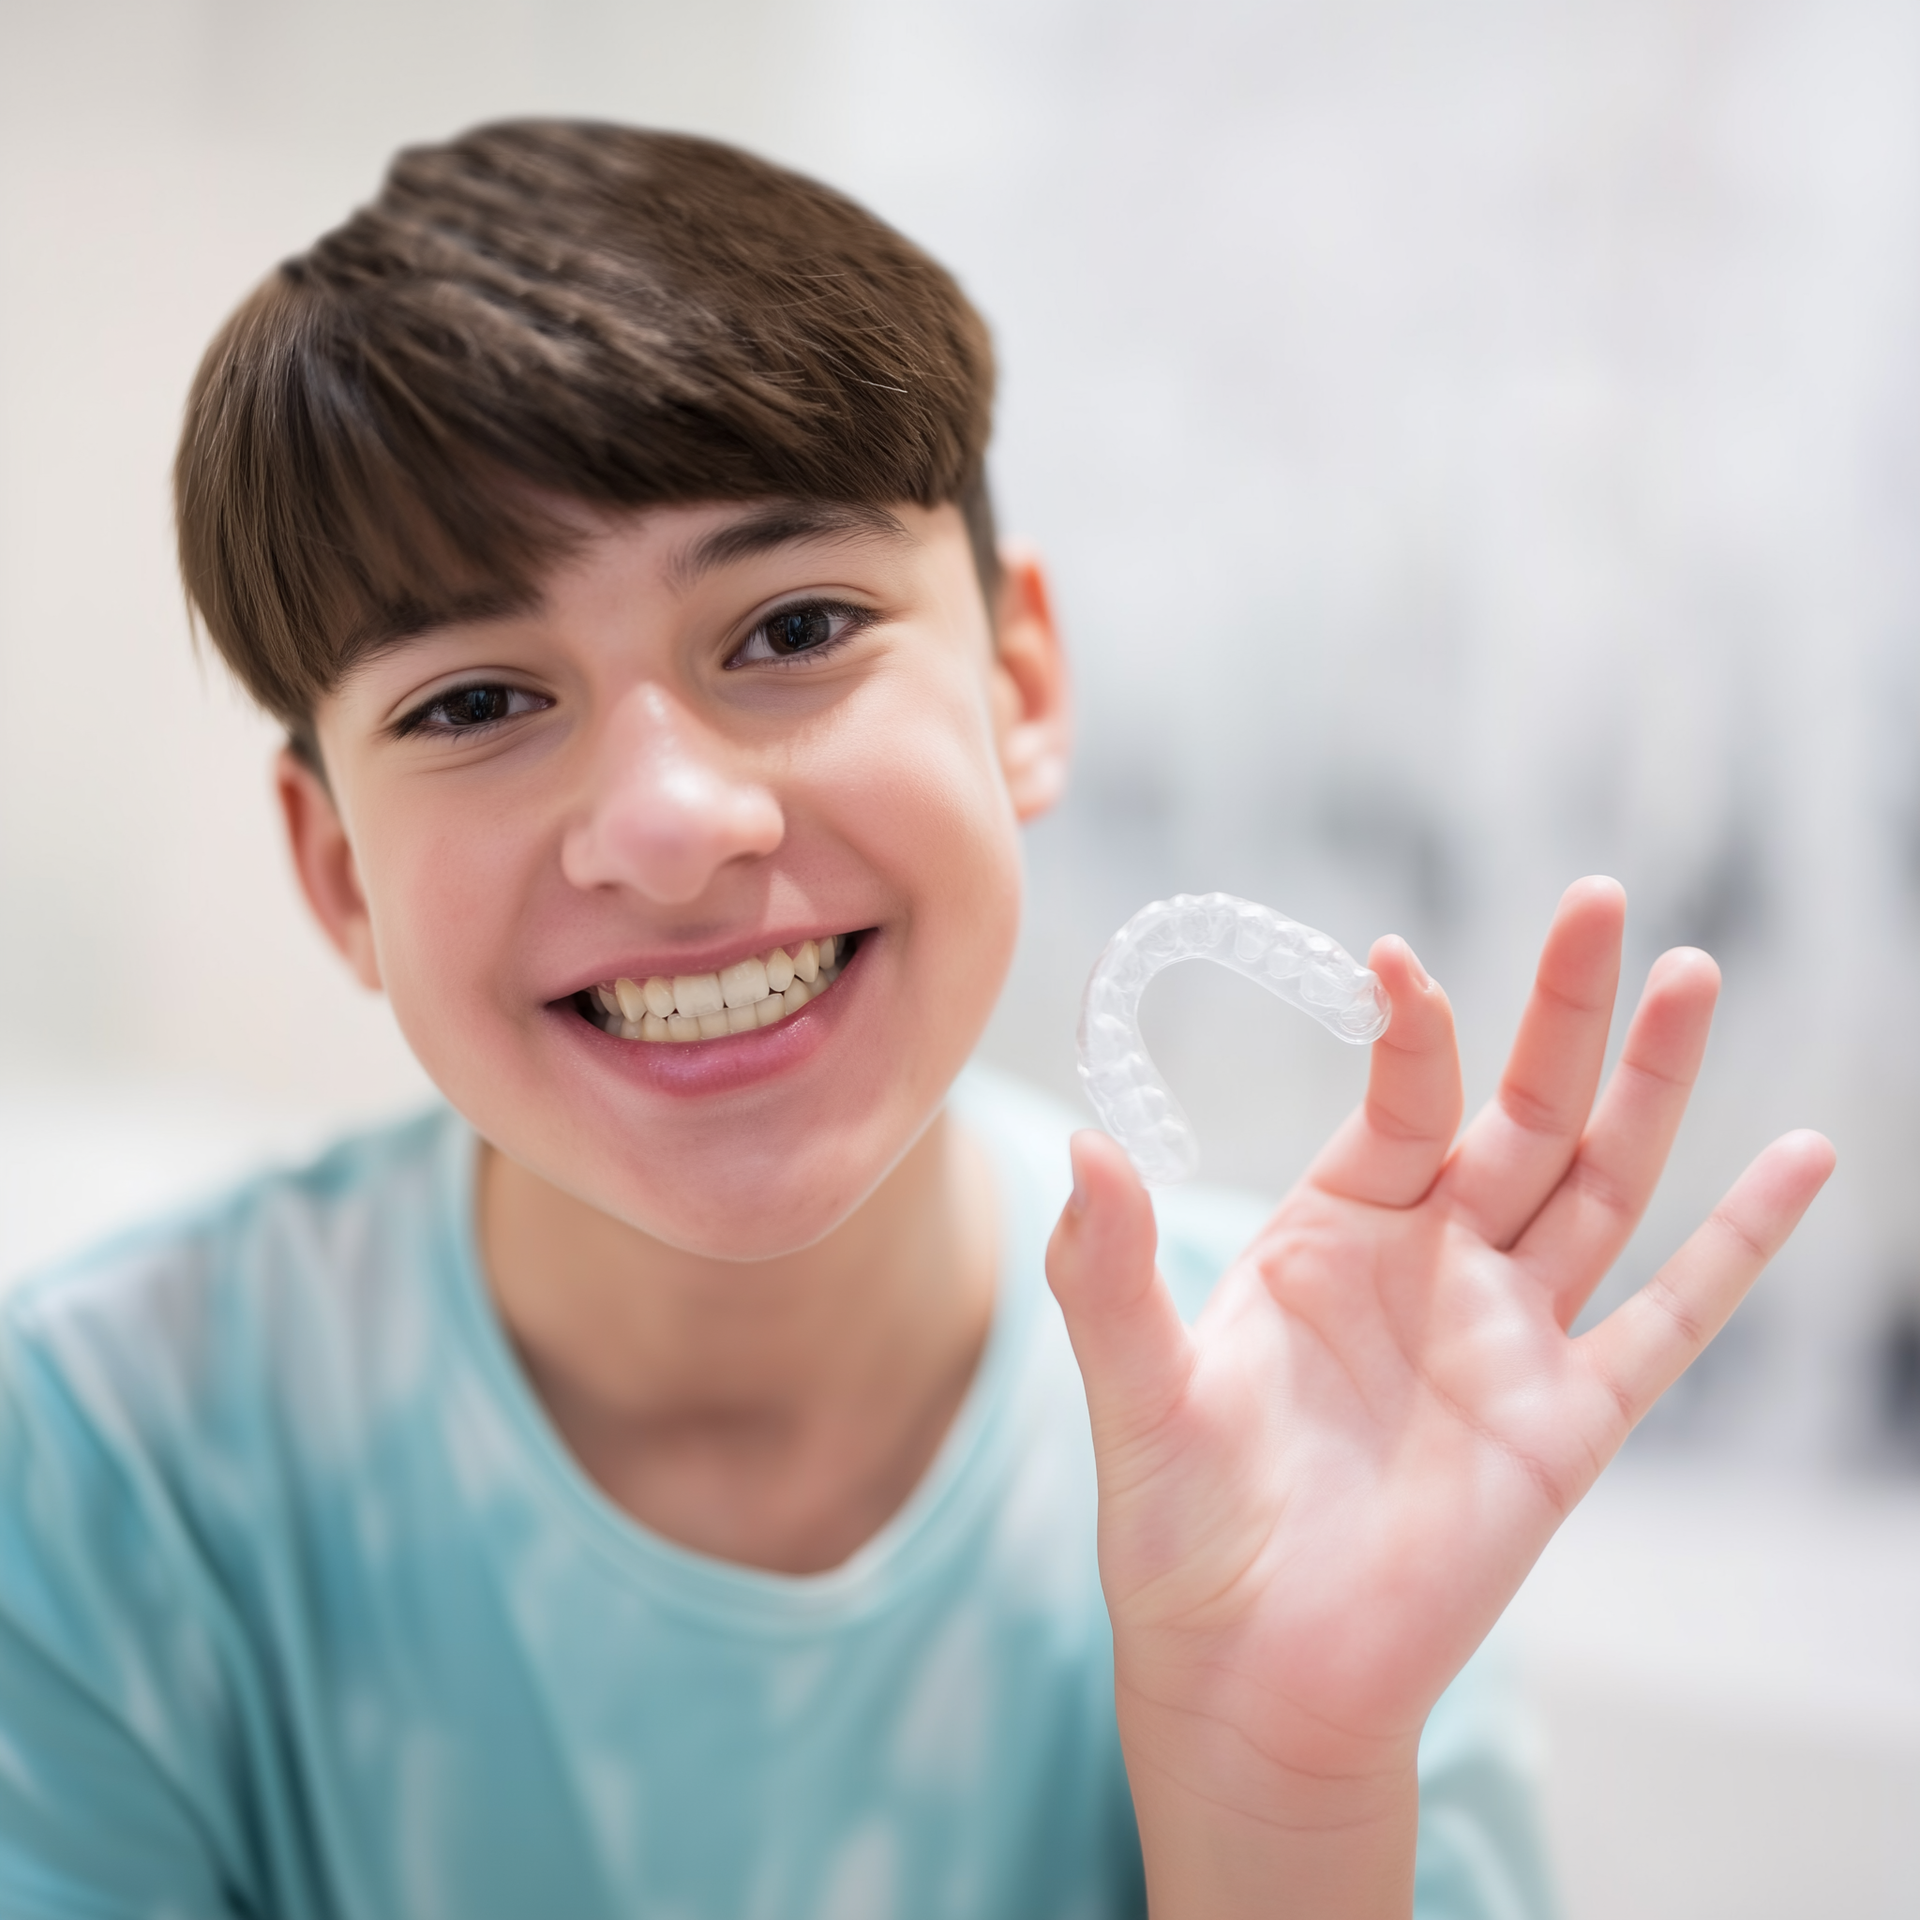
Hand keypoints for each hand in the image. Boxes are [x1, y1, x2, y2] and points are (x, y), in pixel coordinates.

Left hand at [1046, 878, 1833, 1916]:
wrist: (1250, 1677)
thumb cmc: (1181, 1527)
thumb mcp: (1135, 1388)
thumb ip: (1107, 1270)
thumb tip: (1082, 1145)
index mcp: (1331, 1233)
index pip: (1397, 1102)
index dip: (1407, 1033)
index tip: (1395, 963)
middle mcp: (1432, 1265)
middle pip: (1521, 1113)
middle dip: (1561, 1012)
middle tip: (1600, 902)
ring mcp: (1510, 1337)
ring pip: (1604, 1185)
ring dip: (1652, 1087)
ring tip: (1692, 975)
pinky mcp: (1570, 1424)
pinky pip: (1670, 1320)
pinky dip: (1738, 1244)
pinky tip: (1802, 1158)